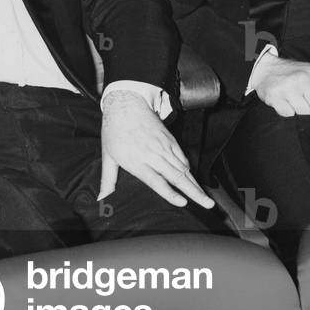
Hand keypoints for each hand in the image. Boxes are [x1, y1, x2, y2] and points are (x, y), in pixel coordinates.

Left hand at [98, 90, 213, 208]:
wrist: (126, 105)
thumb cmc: (114, 131)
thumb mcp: (108, 157)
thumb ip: (107, 181)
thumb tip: (101, 198)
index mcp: (137, 161)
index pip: (156, 181)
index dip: (170, 193)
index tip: (182, 203)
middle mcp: (153, 155)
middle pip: (177, 176)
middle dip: (194, 192)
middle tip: (208, 205)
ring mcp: (164, 147)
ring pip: (184, 168)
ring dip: (196, 184)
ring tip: (206, 198)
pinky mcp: (170, 140)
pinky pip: (183, 158)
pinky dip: (189, 170)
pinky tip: (193, 179)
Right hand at [251, 53, 309, 121]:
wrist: (265, 69)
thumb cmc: (293, 74)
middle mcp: (302, 79)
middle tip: (308, 103)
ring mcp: (287, 88)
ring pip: (305, 114)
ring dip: (301, 111)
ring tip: (295, 102)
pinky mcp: (274, 97)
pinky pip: (289, 115)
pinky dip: (288, 112)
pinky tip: (285, 103)